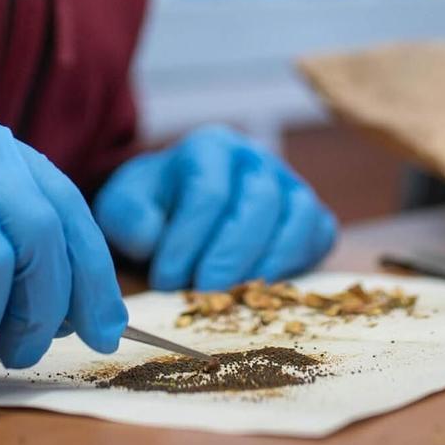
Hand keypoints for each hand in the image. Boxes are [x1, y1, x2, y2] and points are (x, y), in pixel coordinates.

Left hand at [94, 125, 337, 291]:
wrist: (179, 209)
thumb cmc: (153, 209)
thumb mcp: (124, 206)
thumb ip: (128, 217)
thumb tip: (153, 238)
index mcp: (209, 148)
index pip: (207, 191)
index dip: (187, 241)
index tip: (166, 280)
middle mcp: (255, 160)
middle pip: (258, 201)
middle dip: (230, 254)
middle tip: (205, 293)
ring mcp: (289, 184)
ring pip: (296, 215)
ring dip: (268, 261)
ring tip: (237, 296)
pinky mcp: (311, 213)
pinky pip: (320, 232)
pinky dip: (301, 260)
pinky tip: (268, 289)